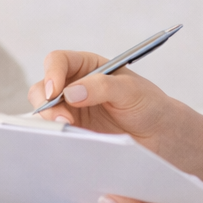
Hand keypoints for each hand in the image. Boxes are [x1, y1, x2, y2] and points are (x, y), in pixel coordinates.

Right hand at [28, 50, 176, 142]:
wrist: (158, 134)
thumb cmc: (147, 104)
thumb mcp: (130, 90)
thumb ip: (102, 87)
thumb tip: (70, 93)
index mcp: (87, 66)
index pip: (58, 61)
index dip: (52, 73)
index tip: (56, 92)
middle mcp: (74, 85)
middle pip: (43, 87)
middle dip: (46, 102)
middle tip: (63, 120)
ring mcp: (71, 110)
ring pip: (43, 110)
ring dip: (49, 120)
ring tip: (68, 130)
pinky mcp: (72, 131)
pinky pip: (54, 132)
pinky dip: (55, 135)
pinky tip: (69, 141)